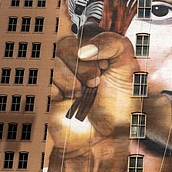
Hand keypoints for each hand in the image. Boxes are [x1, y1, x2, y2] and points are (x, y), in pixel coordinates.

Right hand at [50, 32, 137, 154]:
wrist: (104, 140)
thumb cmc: (118, 108)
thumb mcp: (128, 69)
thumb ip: (114, 44)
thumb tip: (85, 48)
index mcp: (96, 51)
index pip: (85, 31)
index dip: (92, 47)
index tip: (104, 67)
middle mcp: (77, 61)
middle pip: (65, 43)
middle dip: (81, 65)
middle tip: (95, 83)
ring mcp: (61, 75)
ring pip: (53, 59)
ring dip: (69, 79)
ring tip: (81, 94)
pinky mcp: (48, 90)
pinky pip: (42, 77)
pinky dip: (56, 89)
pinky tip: (66, 100)